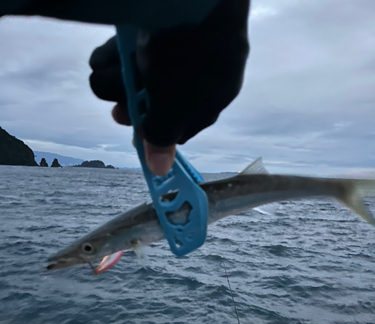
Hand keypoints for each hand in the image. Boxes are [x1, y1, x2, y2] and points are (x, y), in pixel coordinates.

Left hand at [89, 0, 249, 174]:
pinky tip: (104, 57)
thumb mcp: (172, 106)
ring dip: (119, 80)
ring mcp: (185, 40)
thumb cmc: (188, 57)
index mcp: (214, 95)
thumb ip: (162, 137)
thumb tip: (160, 171)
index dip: (158, 133)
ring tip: (102, 74)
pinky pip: (138, 42)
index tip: (137, 136)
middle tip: (117, 111)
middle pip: (163, 96)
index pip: (184, 125)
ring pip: (147, 71)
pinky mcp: (164, 17)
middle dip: (135, 105)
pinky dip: (119, 52)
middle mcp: (203, 69)